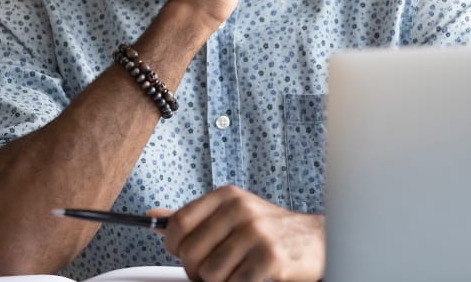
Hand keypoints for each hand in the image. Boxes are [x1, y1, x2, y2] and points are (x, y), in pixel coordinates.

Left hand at [157, 185, 324, 281]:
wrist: (317, 241)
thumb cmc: (271, 231)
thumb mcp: (233, 215)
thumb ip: (195, 218)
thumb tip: (153, 217)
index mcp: (228, 197)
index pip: (178, 224)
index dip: (176, 246)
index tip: (188, 252)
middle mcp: (241, 210)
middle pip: (190, 254)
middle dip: (197, 271)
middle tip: (216, 269)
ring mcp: (256, 233)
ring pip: (209, 274)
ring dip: (220, 281)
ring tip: (237, 272)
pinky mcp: (269, 258)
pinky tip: (251, 276)